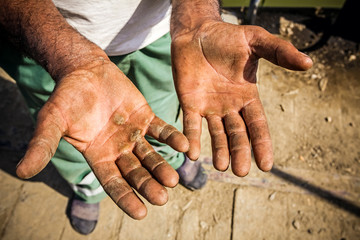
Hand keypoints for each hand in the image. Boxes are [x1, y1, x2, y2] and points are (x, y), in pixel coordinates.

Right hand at [16, 59, 188, 218]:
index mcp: (98, 156)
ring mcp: (134, 135)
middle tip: (162, 197)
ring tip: (173, 178)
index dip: (126, 198)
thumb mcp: (52, 121)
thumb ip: (43, 145)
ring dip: (162, 166)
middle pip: (136, 173)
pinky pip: (162, 130)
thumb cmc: (67, 97)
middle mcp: (118, 150)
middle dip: (148, 185)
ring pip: (151, 155)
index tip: (141, 213)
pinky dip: (172, 138)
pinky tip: (184, 146)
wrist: (84, 71)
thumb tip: (22, 172)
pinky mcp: (146, 118)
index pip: (114, 183)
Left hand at [171, 21, 311, 175]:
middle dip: (240, 152)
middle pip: (237, 135)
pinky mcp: (189, 103)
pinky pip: (191, 124)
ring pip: (216, 134)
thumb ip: (279, 51)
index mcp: (247, 97)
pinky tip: (192, 154)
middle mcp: (229, 107)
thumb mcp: (256, 41)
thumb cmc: (227, 37)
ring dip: (219, 150)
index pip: (258, 125)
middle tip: (240, 171)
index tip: (266, 165)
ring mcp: (209, 107)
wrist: (197, 32)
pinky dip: (192, 138)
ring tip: (221, 166)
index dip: (262, 144)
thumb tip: (308, 63)